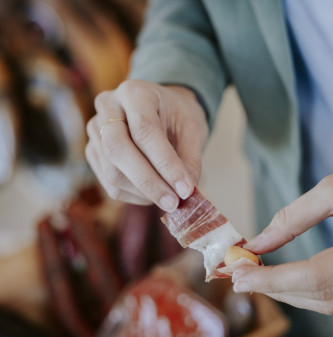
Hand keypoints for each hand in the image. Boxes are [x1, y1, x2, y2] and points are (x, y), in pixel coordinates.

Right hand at [85, 80, 207, 210]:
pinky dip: (135, 195)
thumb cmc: (177, 116)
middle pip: (117, 150)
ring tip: (169, 197)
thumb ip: (190, 158)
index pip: (145, 130)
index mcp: (134, 92)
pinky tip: (154, 194)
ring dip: (143, 193)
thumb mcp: (192, 128)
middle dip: (148, 182)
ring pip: (112, 172)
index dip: (165, 164)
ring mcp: (95, 130)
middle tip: (173, 203)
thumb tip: (186, 192)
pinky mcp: (93, 152)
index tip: (185, 189)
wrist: (160, 109)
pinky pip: (110, 184)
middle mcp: (107, 107)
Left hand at [232, 158, 332, 313]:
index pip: (315, 276)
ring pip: (330, 301)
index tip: (239, 274)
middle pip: (320, 294)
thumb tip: (257, 242)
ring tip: (256, 278)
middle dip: (274, 288)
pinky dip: (307, 290)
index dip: (273, 279)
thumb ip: (294, 218)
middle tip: (239, 277)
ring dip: (289, 293)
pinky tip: (285, 279)